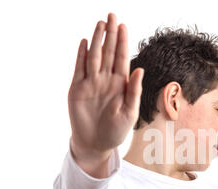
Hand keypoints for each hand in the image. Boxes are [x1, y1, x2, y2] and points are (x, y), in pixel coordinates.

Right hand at [68, 13, 143, 161]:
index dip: (123, 42)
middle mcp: (106, 80)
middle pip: (108, 52)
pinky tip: (84, 42)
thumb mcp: (130, 113)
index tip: (123, 26)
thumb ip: (134, 91)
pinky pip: (79, 68)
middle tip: (112, 15)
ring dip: (97, 40)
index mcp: (120, 84)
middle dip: (110, 34)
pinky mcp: (77, 88)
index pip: (122, 58)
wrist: (96, 144)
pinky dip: (81, 55)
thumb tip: (140, 69)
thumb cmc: (116, 131)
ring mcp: (91, 83)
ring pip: (94, 56)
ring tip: (100, 24)